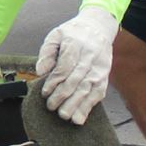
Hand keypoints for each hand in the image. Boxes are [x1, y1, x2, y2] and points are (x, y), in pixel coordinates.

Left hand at [33, 8, 118, 124]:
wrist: (98, 27)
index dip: (54, 82)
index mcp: (75, 45)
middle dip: (62, 96)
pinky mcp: (104, 76)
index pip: (64, 67)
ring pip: (87, 89)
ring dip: (76, 105)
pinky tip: (79, 118)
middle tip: (51, 107)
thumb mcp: (56, 35)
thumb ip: (46, 52)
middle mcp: (89, 57)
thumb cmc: (73, 33)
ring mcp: (99, 68)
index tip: (45, 92)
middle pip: (75, 80)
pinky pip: (97, 94)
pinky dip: (88, 107)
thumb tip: (40, 71)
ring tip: (65, 116)